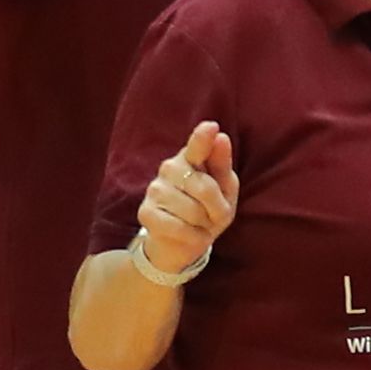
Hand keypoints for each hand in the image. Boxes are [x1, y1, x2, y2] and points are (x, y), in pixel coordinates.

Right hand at [135, 121, 238, 273]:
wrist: (185, 242)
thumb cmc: (209, 210)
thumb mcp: (224, 189)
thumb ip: (221, 165)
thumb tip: (221, 137)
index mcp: (191, 159)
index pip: (198, 147)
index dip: (203, 138)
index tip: (211, 127)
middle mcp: (169, 168)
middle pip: (205, 188)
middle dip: (218, 208)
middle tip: (213, 214)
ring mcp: (154, 189)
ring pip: (194, 211)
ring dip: (204, 225)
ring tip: (198, 224)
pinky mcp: (146, 213)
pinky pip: (180, 228)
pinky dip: (193, 237)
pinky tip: (190, 234)